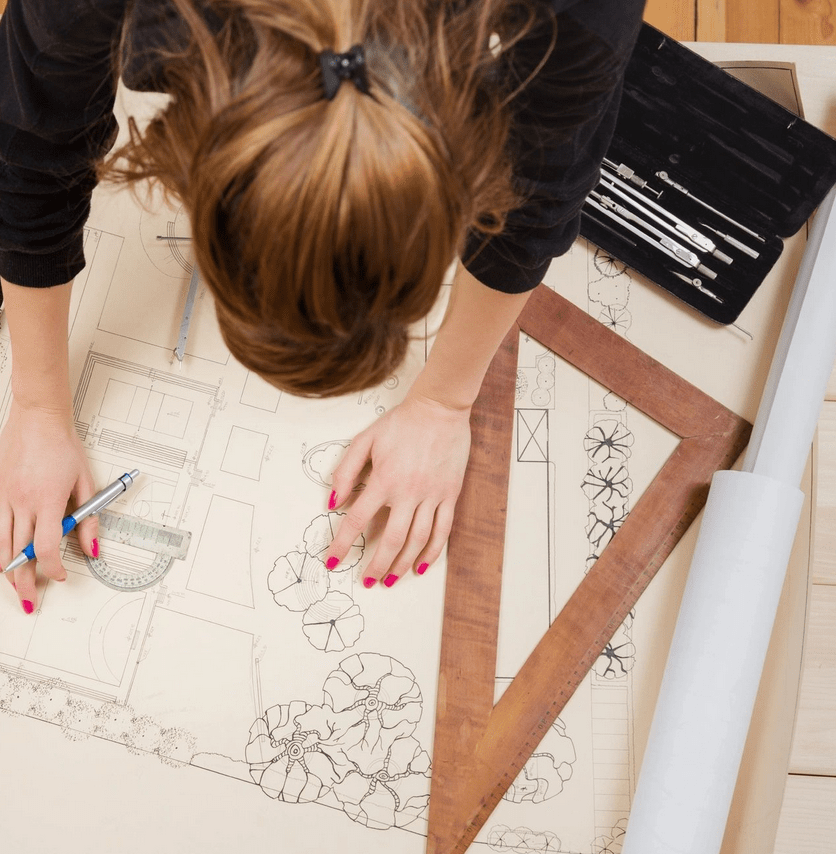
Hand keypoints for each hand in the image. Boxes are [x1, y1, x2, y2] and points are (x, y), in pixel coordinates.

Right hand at [0, 402, 98, 612]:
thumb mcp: (85, 481)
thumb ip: (89, 518)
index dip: (53, 567)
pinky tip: (1, 558)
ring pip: (0, 543)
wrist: (38, 419)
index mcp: (48, 500)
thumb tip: (93, 548)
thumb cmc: (63, 446)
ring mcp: (5, 496)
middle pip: (20, 552)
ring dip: (7, 569)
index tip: (60, 576)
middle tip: (30, 600)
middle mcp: (22, 501)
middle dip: (25, 581)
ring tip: (13, 586)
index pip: (48, 546)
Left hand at [324, 393, 470, 586]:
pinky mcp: (450, 494)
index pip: (357, 521)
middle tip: (367, 581)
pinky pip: (443, 530)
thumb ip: (346, 471)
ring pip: (418, 540)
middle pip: (391, 540)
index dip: (342, 544)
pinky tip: (423, 565)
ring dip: (403, 564)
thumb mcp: (365, 440)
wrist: (439, 409)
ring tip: (392, 579)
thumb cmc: (401, 423)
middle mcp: (409, 492)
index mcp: (384, 479)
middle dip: (377, 566)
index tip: (333, 561)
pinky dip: (433, 552)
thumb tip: (333, 502)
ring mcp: (432, 495)